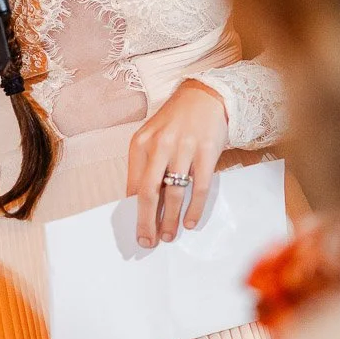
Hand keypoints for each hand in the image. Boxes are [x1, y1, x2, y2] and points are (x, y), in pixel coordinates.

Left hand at [127, 81, 228, 248]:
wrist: (204, 96)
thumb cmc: (175, 121)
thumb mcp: (152, 137)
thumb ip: (145, 166)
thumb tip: (139, 203)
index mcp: (141, 143)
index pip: (134, 185)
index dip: (134, 212)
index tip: (136, 230)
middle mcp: (159, 145)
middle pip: (148, 193)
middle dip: (147, 222)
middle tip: (148, 242)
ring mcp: (183, 149)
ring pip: (174, 193)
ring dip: (171, 219)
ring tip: (170, 235)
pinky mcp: (205, 152)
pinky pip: (198, 187)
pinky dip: (193, 208)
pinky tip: (189, 221)